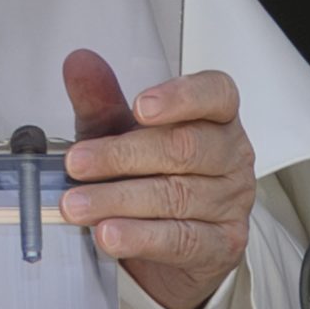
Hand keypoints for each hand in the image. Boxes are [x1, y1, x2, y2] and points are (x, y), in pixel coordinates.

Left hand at [59, 49, 256, 308]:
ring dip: (119, 200)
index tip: (139, 106)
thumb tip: (79, 63)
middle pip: (184, 147)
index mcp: (215, 116)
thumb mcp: (119, 132)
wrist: (165, 240)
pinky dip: (140, 237)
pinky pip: (182, 240)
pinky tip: (110, 234)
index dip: (180, 97)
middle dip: (122, 155)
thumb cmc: (149, 172)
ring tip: (77, 205)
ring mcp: (232, 201)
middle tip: (76, 163)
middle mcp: (231, 155)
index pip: (216, 94)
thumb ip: (101, 99)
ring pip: (177, 196)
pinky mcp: (223, 244)